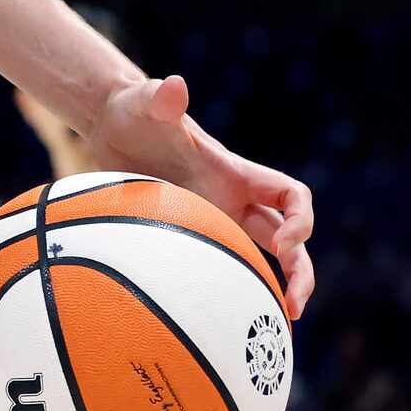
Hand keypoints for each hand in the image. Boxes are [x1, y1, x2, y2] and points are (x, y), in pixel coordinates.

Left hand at [86, 74, 314, 314]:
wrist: (109, 124)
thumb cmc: (134, 111)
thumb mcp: (145, 104)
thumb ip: (161, 99)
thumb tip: (173, 86)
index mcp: (236, 174)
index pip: (291, 196)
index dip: (300, 220)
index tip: (284, 245)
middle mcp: (232, 198)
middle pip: (286, 238)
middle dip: (299, 270)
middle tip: (293, 306)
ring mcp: (212, 218)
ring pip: (257, 258)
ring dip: (272, 287)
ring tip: (273, 324)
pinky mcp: (185, 233)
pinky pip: (216, 265)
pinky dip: (226, 288)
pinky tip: (216, 320)